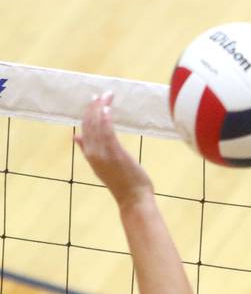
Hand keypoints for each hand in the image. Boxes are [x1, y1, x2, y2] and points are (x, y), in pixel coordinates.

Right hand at [74, 91, 153, 211]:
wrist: (133, 198)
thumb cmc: (122, 183)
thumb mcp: (101, 166)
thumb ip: (88, 150)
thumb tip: (76, 137)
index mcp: (90, 155)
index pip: (85, 130)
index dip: (88, 114)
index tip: (93, 102)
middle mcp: (93, 153)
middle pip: (89, 126)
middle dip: (93, 108)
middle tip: (99, 94)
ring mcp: (103, 154)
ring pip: (97, 127)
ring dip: (100, 110)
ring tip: (105, 97)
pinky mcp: (115, 154)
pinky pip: (108, 133)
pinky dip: (106, 120)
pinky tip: (107, 109)